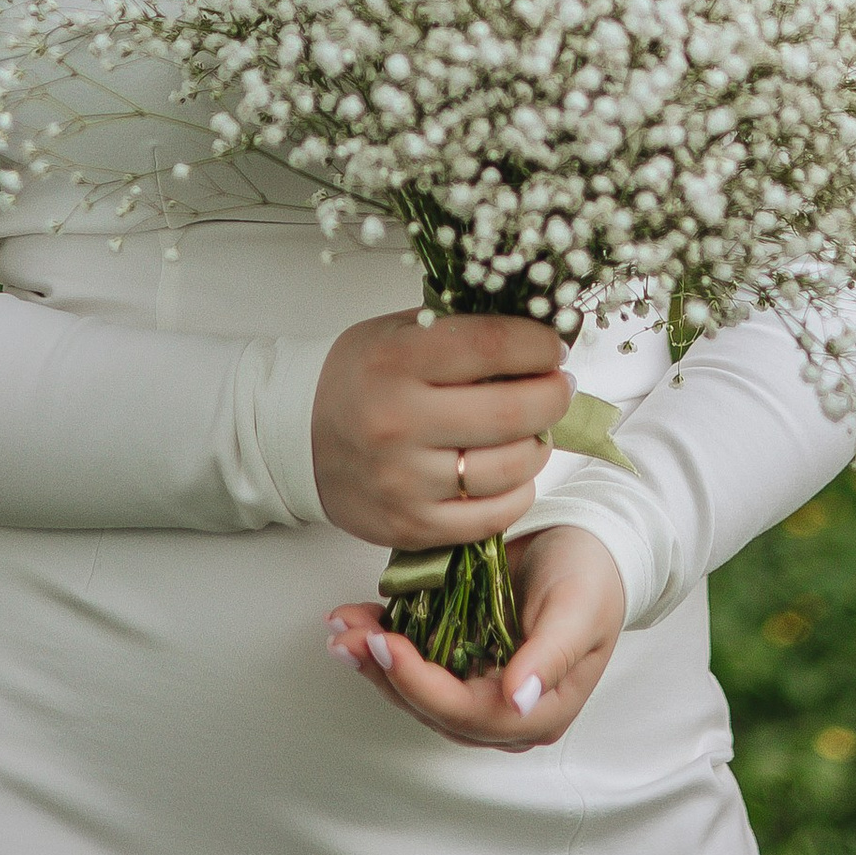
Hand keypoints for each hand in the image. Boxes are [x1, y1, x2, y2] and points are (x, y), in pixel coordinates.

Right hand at [310, 307, 572, 551]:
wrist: (297, 436)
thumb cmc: (362, 376)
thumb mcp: (402, 332)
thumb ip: (466, 329)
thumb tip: (544, 329)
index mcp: (397, 361)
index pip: (493, 346)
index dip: (539, 345)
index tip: (553, 346)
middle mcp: (398, 422)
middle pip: (513, 411)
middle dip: (554, 395)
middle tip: (558, 387)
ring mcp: (404, 480)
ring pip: (511, 467)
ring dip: (538, 446)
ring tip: (533, 430)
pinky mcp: (410, 525)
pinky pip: (492, 516)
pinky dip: (517, 492)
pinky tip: (512, 473)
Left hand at [325, 524, 626, 750]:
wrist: (590, 545)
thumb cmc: (592, 577)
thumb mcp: (577, 610)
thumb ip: (549, 657)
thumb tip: (517, 700)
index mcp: (539, 713)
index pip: (466, 714)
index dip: (420, 684)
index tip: (386, 644)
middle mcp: (505, 713)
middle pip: (433, 708)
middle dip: (386, 672)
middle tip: (347, 636)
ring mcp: (480, 690)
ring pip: (417, 691)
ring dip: (376, 661)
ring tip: (342, 628)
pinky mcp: (462, 663)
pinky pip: (416, 664)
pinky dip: (385, 645)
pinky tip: (358, 621)